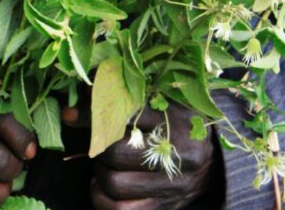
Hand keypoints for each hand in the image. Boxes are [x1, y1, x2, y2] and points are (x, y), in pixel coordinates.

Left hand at [63, 101, 218, 209]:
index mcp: (176, 119)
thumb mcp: (169, 102)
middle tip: (96, 140)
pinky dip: (102, 199)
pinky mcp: (162, 208)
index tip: (71, 113)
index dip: (95, 113)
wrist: (214, 167)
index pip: (127, 114)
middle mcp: (176, 153)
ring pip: (114, 183)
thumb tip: (89, 85)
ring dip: (99, 173)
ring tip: (102, 163)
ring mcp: (170, 185)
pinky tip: (101, 187)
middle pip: (117, 151)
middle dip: (98, 146)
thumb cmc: (182, 125)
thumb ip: (137, 94)